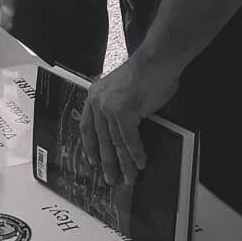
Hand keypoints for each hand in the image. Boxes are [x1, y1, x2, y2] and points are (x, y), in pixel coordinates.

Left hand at [79, 57, 180, 185]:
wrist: (154, 62)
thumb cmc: (144, 73)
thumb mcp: (122, 90)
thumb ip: (116, 107)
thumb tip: (123, 130)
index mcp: (95, 95)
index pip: (87, 126)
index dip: (90, 146)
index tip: (92, 160)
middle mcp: (98, 102)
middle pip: (101, 139)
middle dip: (107, 162)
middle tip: (110, 178)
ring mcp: (109, 107)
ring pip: (115, 142)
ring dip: (124, 163)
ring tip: (128, 178)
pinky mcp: (123, 112)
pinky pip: (129, 140)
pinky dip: (136, 154)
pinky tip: (140, 164)